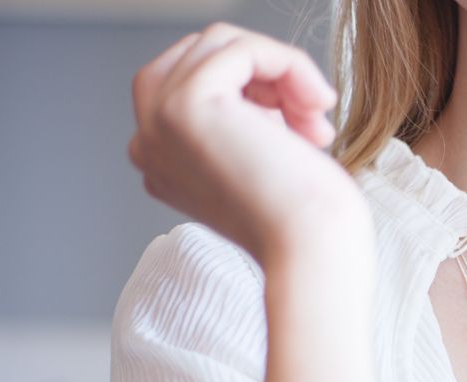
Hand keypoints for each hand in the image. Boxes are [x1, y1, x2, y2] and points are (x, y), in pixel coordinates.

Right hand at [127, 21, 372, 269]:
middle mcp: (149, 142)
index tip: (299, 127)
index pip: (196, 82)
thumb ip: (244, 118)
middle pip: (204, 55)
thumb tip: (261, 69)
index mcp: (162, 161)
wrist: (312, 251)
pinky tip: (317, 103)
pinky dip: (291, 65)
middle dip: (267, 75)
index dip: (256, 90)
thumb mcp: (262, 158)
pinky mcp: (185, 103)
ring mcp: (158, 121)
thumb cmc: (306, 220)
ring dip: (285, 71)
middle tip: (312, 120)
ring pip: (224, 44)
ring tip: (316, 118)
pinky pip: (243, 48)